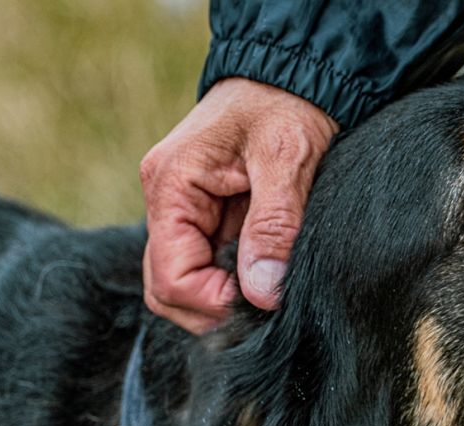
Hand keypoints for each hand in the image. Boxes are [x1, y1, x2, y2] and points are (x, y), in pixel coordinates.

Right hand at [140, 78, 337, 332]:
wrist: (296, 76)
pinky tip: (267, 276)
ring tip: (270, 290)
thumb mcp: (286, 157)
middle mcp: (168, 203)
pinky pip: (209, 267)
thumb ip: (273, 225)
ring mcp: (186, 213)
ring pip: (187, 285)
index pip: (169, 278)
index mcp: (171, 186)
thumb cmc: (287, 105)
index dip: (211, 303)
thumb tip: (263, 293)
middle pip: (168, 291)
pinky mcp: (209, 218)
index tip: (260, 304)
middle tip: (267, 308)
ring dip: (225, 299)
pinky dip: (235, 282)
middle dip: (213, 310)